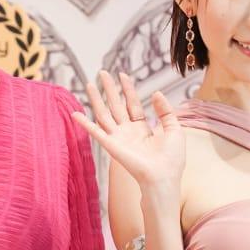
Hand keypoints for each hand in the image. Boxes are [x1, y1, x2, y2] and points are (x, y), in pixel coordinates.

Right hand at [73, 71, 185, 192]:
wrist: (163, 177)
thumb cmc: (172, 159)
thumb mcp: (174, 129)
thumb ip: (165, 110)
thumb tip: (156, 92)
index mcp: (143, 129)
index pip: (133, 104)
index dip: (128, 89)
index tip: (123, 75)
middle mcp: (128, 132)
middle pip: (116, 105)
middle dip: (109, 89)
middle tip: (102, 72)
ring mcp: (118, 138)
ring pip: (104, 114)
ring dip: (96, 99)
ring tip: (89, 83)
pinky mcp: (111, 146)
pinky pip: (95, 132)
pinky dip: (84, 123)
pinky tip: (75, 113)